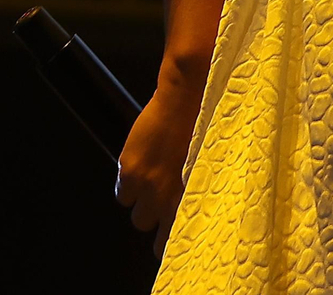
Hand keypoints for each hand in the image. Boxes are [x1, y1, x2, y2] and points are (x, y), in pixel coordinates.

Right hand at [116, 73, 201, 258]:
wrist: (190, 93)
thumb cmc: (208, 122)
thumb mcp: (210, 163)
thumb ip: (197, 189)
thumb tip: (190, 204)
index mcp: (194, 198)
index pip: (174, 239)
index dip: (169, 235)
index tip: (170, 231)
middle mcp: (170, 200)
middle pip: (153, 232)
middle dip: (155, 219)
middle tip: (159, 202)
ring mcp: (148, 188)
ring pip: (137, 218)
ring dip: (142, 203)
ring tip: (151, 181)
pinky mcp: (130, 171)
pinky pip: (121, 195)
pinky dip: (126, 185)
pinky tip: (138, 167)